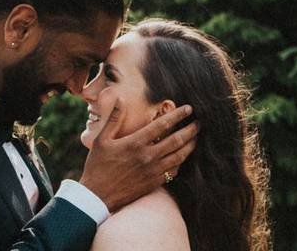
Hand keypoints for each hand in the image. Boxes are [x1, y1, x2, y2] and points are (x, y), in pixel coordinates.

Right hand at [78, 99, 197, 211]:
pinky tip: (182, 157)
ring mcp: (152, 171)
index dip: (177, 115)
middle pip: (176, 140)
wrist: (97, 196)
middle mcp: (147, 156)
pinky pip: (173, 171)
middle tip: (199, 123)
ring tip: (196, 138)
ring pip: (178, 157)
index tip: (188, 109)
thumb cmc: (97, 165)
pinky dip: (180, 162)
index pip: (162, 125)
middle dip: (190, 130)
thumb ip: (114, 119)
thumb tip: (121, 99)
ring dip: (190, 146)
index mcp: (135, 143)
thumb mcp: (101, 139)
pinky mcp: (154, 183)